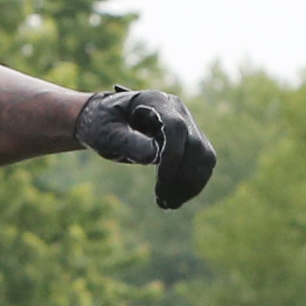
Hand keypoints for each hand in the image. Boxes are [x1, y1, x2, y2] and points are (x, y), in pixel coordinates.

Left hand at [74, 86, 215, 209]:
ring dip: (191, 185)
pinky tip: (174, 198)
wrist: (103, 121)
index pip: (176, 128)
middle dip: (182, 178)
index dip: (172, 158)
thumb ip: (128, 141)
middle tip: (164, 203)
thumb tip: (154, 156)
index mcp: (156, 101)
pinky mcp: (188, 141)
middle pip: (196, 145)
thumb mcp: (106, 133)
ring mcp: (186, 124)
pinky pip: (202, 163)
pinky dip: (192, 184)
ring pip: (205, 157)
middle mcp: (177, 110)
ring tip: (169, 204)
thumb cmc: (100, 124)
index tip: (160, 186)